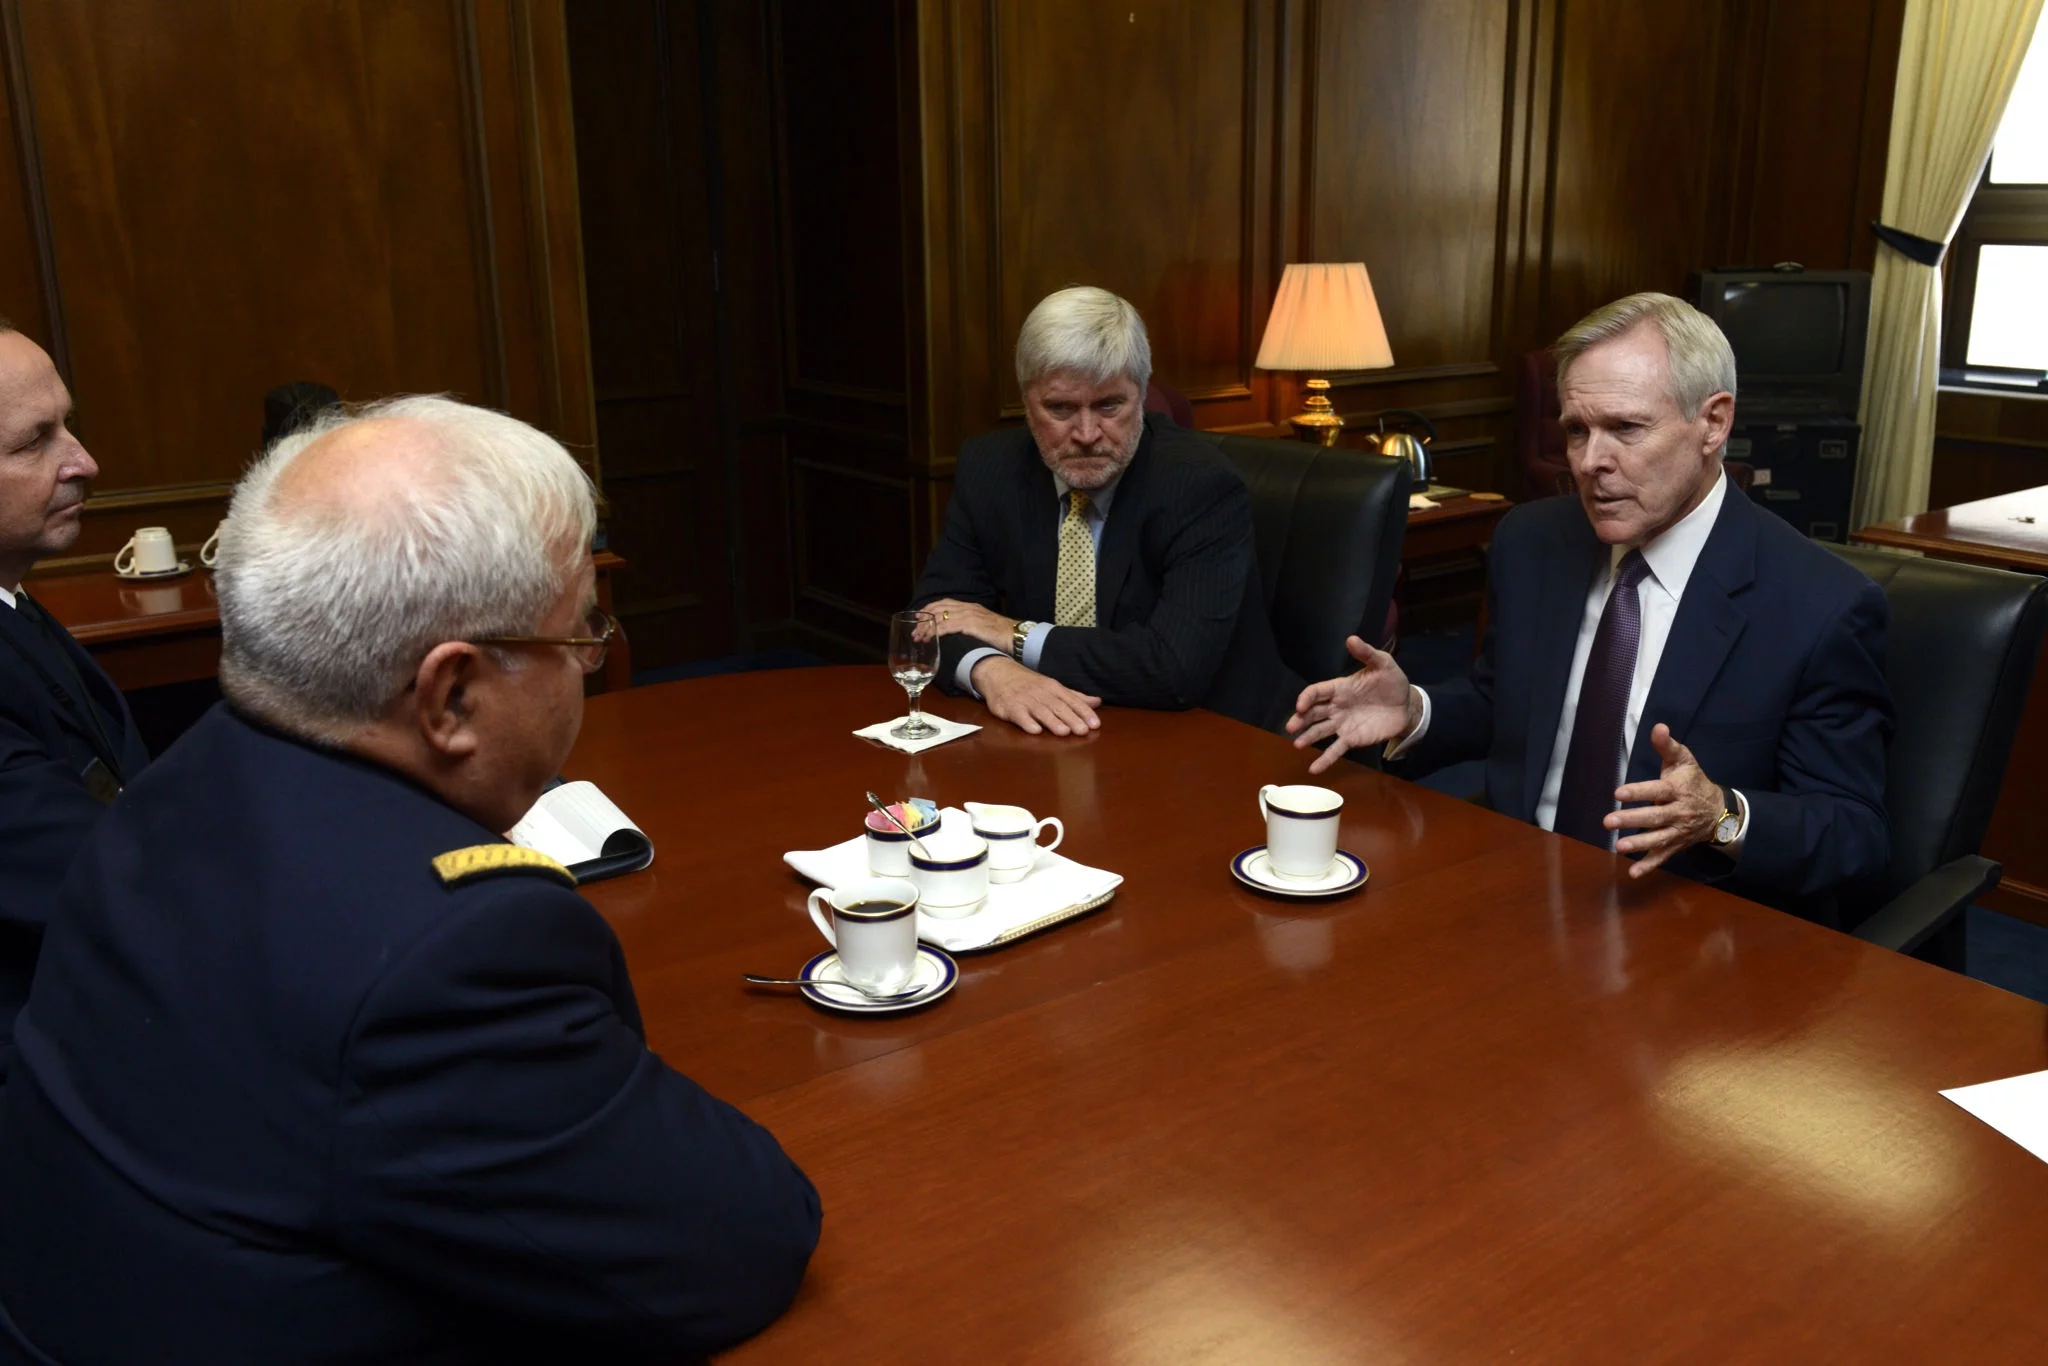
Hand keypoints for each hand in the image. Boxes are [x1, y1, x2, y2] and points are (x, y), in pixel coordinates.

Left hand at [916, 599, 1016, 652]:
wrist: (1015, 636)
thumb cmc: (1001, 635)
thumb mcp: (983, 626)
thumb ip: (971, 626)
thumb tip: (959, 635)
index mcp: (970, 606)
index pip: (944, 603)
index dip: (929, 609)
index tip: (919, 619)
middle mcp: (967, 608)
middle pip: (938, 608)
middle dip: (924, 619)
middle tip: (915, 631)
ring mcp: (969, 615)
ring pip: (940, 617)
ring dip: (927, 628)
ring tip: (919, 637)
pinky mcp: (970, 625)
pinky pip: (948, 626)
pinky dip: (936, 632)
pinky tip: (930, 638)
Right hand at [971, 655, 1100, 736]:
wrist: (998, 673)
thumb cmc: (1029, 684)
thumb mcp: (1052, 687)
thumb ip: (1074, 697)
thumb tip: (1097, 702)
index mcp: (1054, 688)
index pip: (1072, 700)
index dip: (1084, 712)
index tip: (1095, 724)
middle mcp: (1041, 693)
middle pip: (1058, 707)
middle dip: (1071, 718)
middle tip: (1083, 731)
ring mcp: (1025, 700)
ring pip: (1041, 711)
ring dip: (1052, 721)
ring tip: (1064, 732)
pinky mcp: (1009, 707)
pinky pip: (1019, 715)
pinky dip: (1027, 722)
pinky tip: (1035, 730)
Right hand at [1285, 636, 1420, 773]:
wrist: (1407, 705)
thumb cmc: (1392, 682)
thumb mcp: (1383, 663)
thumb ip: (1366, 653)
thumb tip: (1351, 639)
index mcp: (1340, 687)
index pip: (1317, 692)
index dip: (1306, 698)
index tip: (1301, 706)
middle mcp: (1336, 707)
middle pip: (1313, 713)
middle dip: (1300, 719)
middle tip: (1291, 727)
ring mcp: (1343, 724)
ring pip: (1320, 731)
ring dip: (1307, 737)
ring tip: (1297, 744)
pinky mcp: (1352, 739)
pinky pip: (1336, 750)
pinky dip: (1325, 759)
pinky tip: (1314, 768)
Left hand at [1608, 724, 1724, 876]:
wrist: (1719, 811)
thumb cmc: (1693, 781)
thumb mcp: (1683, 760)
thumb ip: (1667, 746)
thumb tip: (1658, 727)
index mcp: (1677, 790)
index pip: (1657, 791)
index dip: (1638, 792)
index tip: (1618, 793)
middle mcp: (1678, 812)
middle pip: (1654, 817)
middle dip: (1631, 820)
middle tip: (1608, 821)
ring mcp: (1677, 831)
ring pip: (1658, 839)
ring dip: (1639, 844)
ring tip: (1618, 846)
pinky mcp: (1675, 845)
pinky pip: (1662, 857)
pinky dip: (1648, 866)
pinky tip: (1632, 873)